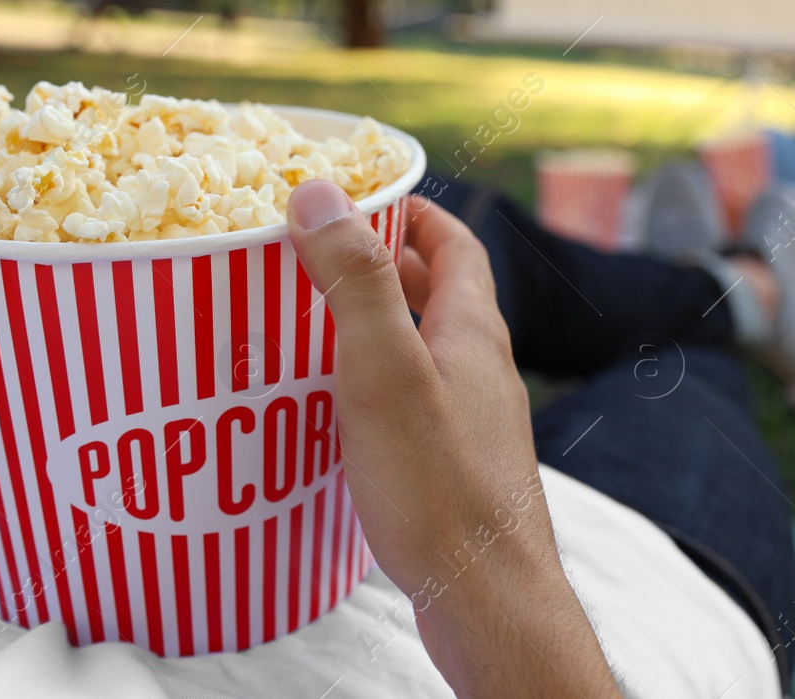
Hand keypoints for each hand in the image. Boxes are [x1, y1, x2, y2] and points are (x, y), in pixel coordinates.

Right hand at [288, 181, 619, 697]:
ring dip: (372, 328)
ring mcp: (473, 419)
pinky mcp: (456, 467)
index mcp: (473, 329)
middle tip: (314, 257)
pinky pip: (414, 403)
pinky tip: (331, 411)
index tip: (362, 195)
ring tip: (306, 328)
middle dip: (379, 265)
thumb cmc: (441, 488)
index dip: (413, 210)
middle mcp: (481, 367)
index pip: (455, 243)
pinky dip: (374, 386)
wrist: (488, 601)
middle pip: (436, 293)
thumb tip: (322, 194)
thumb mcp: (384, 371)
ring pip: (421, 351)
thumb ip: (355, 281)